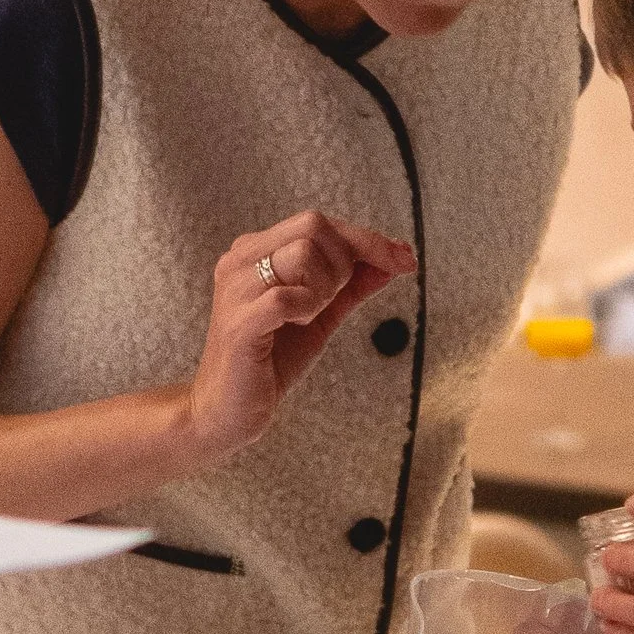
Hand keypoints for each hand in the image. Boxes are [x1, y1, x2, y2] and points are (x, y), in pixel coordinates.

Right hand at [182, 210, 415, 465]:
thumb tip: (395, 257)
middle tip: (331, 301)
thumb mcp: (321, 315)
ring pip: (302, 254)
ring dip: (322, 289)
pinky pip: (286, 298)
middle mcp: (240, 260)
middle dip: (345, 263)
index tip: (405, 260)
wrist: (228, 410)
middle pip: (313, 226)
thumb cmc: (271, 359)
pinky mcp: (238, 322)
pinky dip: (306, 310)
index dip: (367, 239)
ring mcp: (236, 288)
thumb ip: (353, 284)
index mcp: (257, 250)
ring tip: (306, 316)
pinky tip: (294, 326)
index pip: (319, 222)